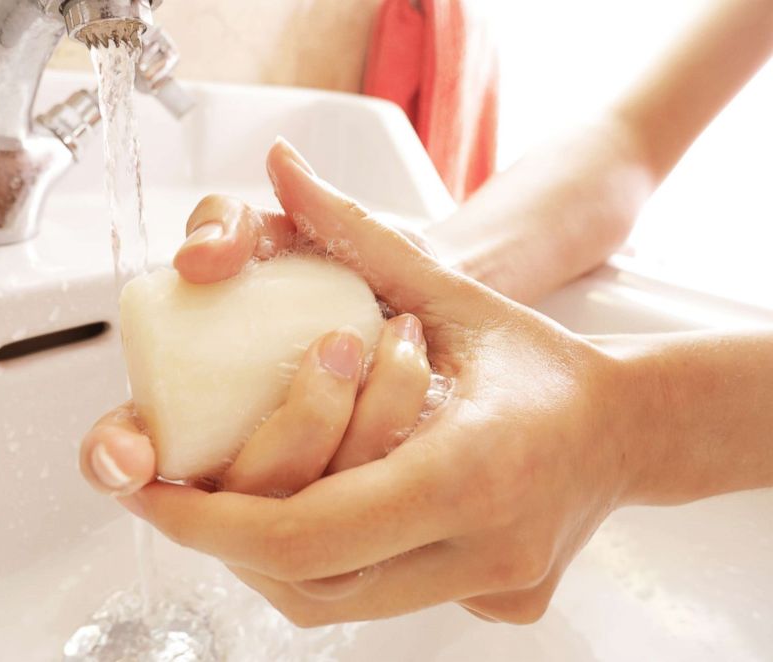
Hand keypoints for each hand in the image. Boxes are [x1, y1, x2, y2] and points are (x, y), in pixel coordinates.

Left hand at [117, 139, 640, 624]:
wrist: (627, 429)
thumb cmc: (538, 358)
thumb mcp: (450, 289)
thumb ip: (358, 232)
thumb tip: (282, 168)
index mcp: (473, 468)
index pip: (311, 527)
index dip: (213, 521)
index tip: (154, 492)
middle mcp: (486, 548)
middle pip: (308, 578)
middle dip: (227, 535)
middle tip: (178, 491)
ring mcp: (493, 589)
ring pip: (331, 602)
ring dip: (266, 550)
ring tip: (234, 495)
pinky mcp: (495, 611)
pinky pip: (375, 601)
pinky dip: (324, 562)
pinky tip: (311, 508)